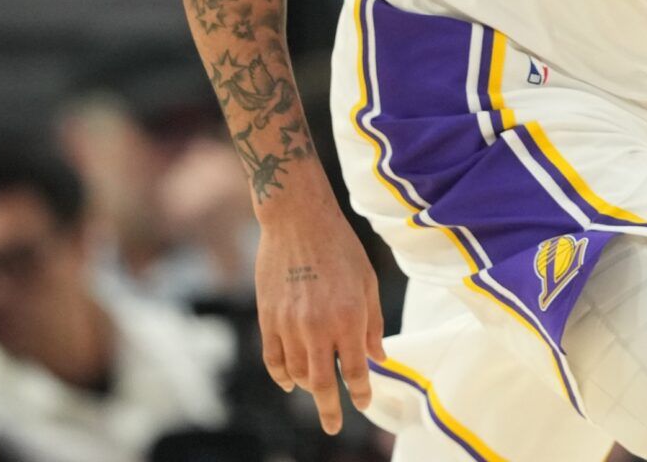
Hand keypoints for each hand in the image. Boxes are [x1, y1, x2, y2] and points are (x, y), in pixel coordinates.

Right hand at [255, 200, 386, 433]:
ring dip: (308, 387)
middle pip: (322, 384)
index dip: (360, 392)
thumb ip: (373, 324)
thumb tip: (379, 358)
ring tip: (317, 389)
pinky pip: (273, 359)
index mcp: (349, 317)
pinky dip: (282, 375)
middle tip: (334, 426)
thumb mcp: (368, 282)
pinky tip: (290, 381)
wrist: (297, 220)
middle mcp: (318, 326)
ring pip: (296, 374)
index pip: (355, 370)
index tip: (363, 404)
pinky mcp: (267, 318)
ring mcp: (289, 324)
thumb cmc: (341, 248)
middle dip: (330, 410)